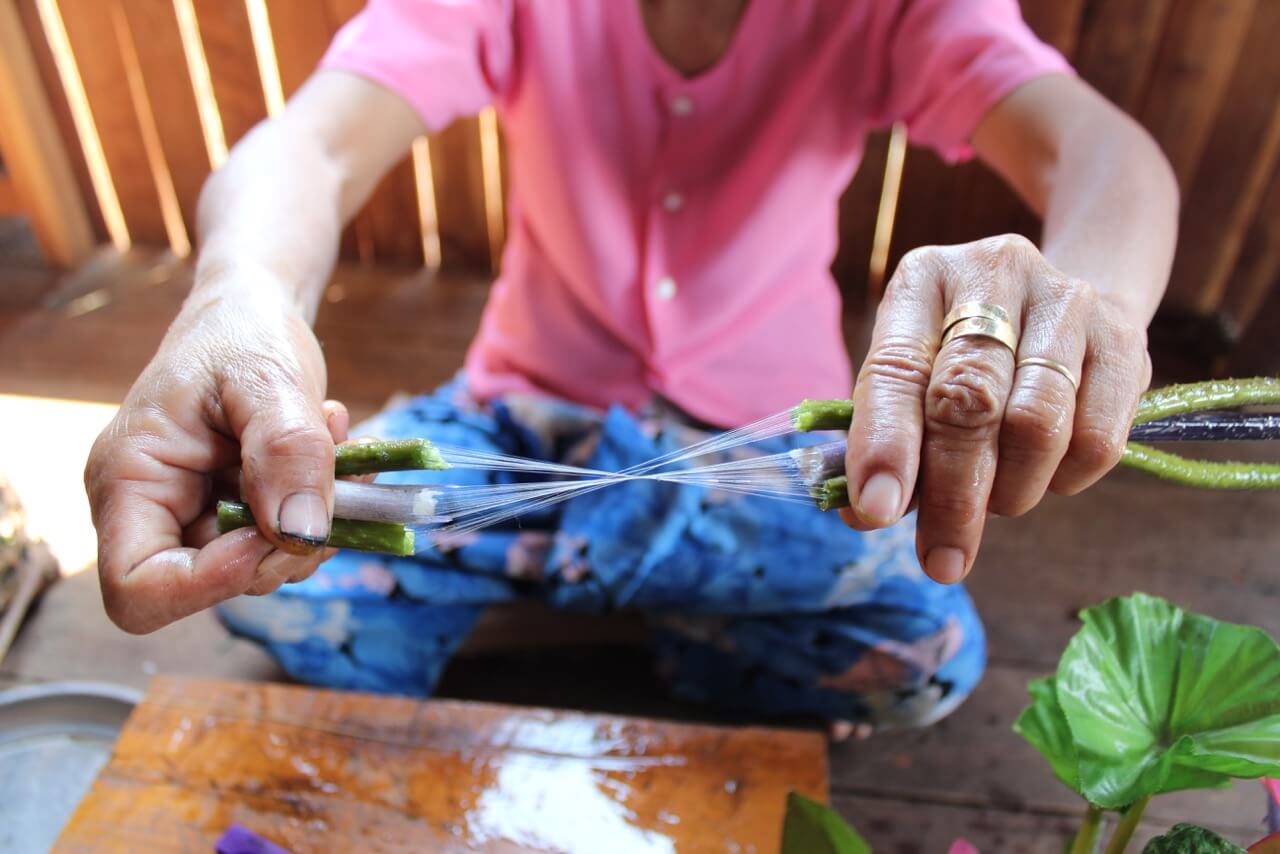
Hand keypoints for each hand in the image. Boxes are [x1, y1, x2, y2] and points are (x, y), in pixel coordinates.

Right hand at [85, 273, 342, 632]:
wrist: (253, 313)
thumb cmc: (242, 331)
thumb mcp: (268, 377)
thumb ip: (286, 450)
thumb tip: (304, 533)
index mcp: (127, 482)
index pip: (138, 590)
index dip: (209, 583)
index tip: (275, 532)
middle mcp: (152, 513)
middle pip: (211, 589)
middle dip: (285, 543)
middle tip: (336, 475)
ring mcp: (197, 519)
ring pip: (262, 569)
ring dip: (318, 521)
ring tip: (333, 439)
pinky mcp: (239, 517)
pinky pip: (286, 542)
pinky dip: (324, 509)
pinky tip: (334, 450)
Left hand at [843, 234, 1151, 583]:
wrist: (1059, 305)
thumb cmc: (964, 354)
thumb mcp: (915, 376)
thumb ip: (888, 439)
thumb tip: (865, 512)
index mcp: (921, 281)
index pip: (895, 369)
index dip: (885, 444)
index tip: (876, 510)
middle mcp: (992, 274)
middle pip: (969, 400)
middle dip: (951, 494)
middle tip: (941, 558)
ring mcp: (1064, 300)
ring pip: (1037, 423)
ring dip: (1010, 490)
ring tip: (997, 504)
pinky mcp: (1123, 337)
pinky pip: (1098, 437)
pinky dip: (1065, 479)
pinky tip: (1047, 478)